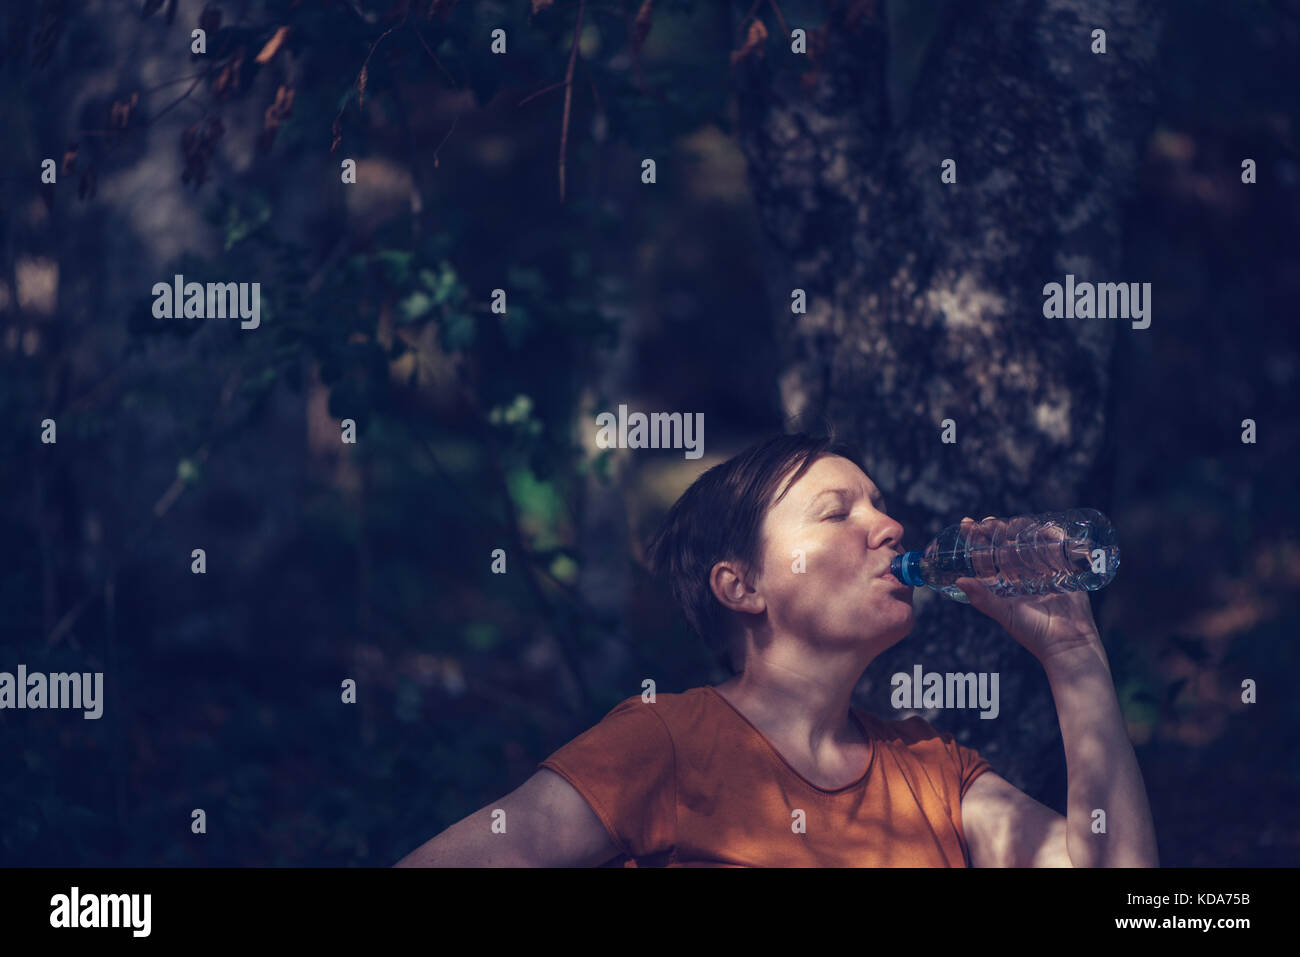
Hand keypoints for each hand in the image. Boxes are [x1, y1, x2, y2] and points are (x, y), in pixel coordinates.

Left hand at [952, 515, 1101, 665]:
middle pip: (1006, 546)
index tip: (967, 524)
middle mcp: (1021, 577)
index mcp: (1004, 585)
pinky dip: (1052, 537)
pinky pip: (1058, 550)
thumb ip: (982, 598)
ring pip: (1029, 544)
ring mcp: (1043, 573)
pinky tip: (1044, 527)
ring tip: (1012, 522)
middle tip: (989, 521)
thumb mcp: (1004, 613)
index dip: (976, 540)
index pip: (985, 556)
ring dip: (1021, 530)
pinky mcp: (1065, 572)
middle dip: (997, 531)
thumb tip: (959, 581)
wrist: (1068, 644)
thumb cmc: (1033, 633)